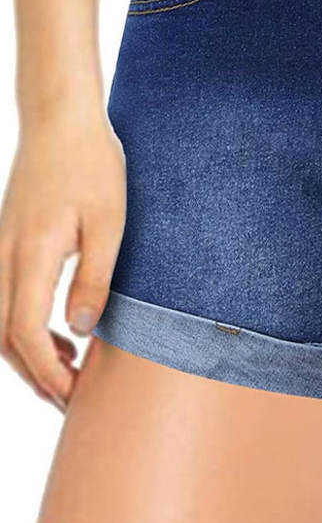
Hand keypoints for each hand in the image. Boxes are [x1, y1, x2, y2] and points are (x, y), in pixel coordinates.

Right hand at [0, 107, 124, 410]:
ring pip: (0, 322)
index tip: (76, 396)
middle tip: (73, 401)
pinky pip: (5, 299)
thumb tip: (80, 329)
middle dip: (37, 376)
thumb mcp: (109, 222)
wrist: (60, 121)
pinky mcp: (5, 243)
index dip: (48, 375)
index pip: (26, 335)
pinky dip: (23, 327)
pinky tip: (58, 332)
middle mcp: (2, 258)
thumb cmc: (92, 166)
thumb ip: (94, 276)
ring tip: (70, 373)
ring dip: (28, 354)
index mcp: (29, 256)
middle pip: (5, 338)